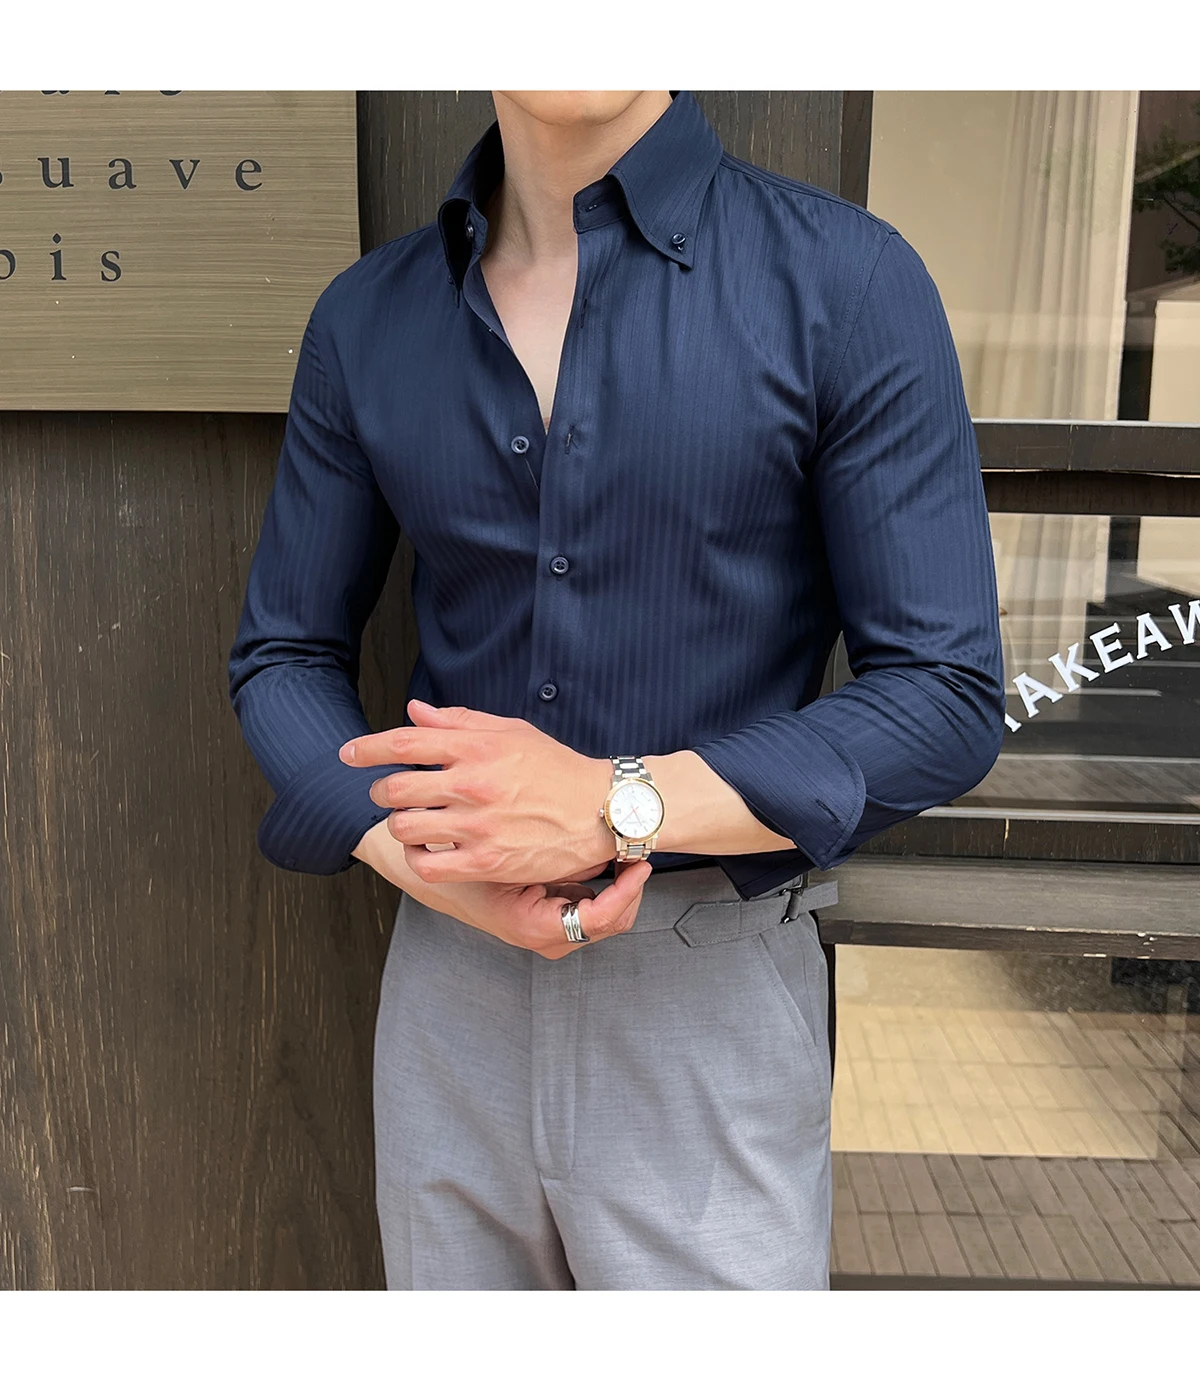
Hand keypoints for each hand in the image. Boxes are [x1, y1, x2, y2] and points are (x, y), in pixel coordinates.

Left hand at [339, 700, 615, 885]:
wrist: (600, 810)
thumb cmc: (556, 769)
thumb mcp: (511, 731)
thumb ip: (459, 722)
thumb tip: (414, 711)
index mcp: (477, 747)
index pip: (402, 743)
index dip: (366, 749)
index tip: (348, 755)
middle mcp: (473, 784)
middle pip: (394, 788)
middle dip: (380, 791)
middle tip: (386, 793)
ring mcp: (478, 825)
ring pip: (405, 827)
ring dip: (399, 824)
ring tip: (410, 822)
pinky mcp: (487, 861)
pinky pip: (428, 864)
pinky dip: (417, 857)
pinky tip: (426, 849)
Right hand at [396, 855, 652, 960]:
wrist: (447, 882)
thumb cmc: (470, 871)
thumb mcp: (511, 859)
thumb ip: (556, 858)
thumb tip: (603, 852)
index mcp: (536, 928)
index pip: (599, 919)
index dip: (626, 892)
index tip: (639, 865)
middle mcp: (550, 938)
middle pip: (612, 922)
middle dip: (630, 889)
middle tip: (638, 852)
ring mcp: (555, 933)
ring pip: (609, 917)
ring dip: (622, 886)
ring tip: (626, 852)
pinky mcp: (558, 921)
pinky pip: (595, 907)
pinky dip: (608, 885)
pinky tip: (608, 858)